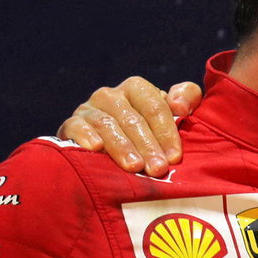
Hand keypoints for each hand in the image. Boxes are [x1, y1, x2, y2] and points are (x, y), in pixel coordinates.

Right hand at [56, 77, 200, 174]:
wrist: (109, 147)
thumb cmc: (150, 130)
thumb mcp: (172, 113)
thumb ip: (187, 99)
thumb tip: (181, 105)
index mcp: (136, 89)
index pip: (155, 107)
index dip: (167, 132)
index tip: (175, 157)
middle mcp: (110, 95)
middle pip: (132, 119)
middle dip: (148, 146)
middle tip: (158, 169)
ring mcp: (88, 109)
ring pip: (107, 125)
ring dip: (122, 147)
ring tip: (134, 167)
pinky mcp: (70, 124)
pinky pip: (76, 127)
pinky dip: (85, 136)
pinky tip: (96, 148)